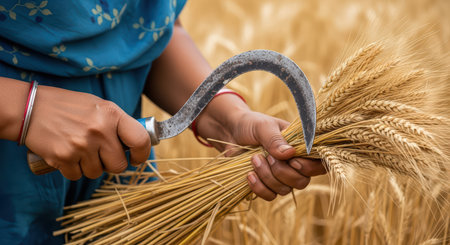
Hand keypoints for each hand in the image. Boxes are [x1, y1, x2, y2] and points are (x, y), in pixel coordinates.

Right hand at [25, 85, 150, 179]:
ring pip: (97, 173)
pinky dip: (72, 169)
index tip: (136, 157)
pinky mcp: (63, 158)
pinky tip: (66, 154)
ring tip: (79, 149)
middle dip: (111, 164)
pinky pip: (76, 176)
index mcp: (111, 114)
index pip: (140, 140)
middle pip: (119, 165)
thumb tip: (137, 143)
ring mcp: (81, 145)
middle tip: (101, 155)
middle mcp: (99, 130)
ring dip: (90, 166)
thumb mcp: (98, 106)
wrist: (30, 107)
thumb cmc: (68, 107)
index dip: (142, 154)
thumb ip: (117, 123)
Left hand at [195, 98, 325, 200]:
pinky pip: (270, 196)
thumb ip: (275, 139)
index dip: (309, 167)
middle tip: (267, 156)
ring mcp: (281, 176)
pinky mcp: (266, 185)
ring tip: (254, 159)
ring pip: (285, 190)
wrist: (230, 133)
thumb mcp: (263, 127)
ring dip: (267, 177)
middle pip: (302, 181)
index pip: (319, 164)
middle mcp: (295, 164)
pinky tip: (249, 175)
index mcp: (301, 147)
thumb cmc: (251, 125)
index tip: (292, 160)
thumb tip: (289, 153)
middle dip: (282, 171)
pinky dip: (259, 188)